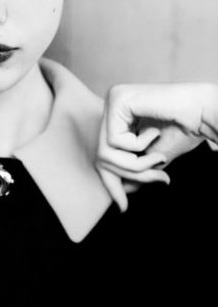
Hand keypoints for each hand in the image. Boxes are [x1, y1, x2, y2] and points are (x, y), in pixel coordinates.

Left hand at [96, 82, 217, 210]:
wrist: (204, 109)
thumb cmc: (186, 128)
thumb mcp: (157, 154)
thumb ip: (139, 167)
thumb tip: (123, 189)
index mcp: (120, 115)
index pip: (104, 153)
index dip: (111, 183)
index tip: (123, 207)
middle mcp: (111, 104)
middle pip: (102, 156)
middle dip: (131, 175)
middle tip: (161, 177)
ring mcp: (112, 99)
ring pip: (105, 152)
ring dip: (137, 164)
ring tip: (160, 156)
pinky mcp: (117, 99)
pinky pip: (114, 140)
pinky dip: (139, 145)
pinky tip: (155, 131)